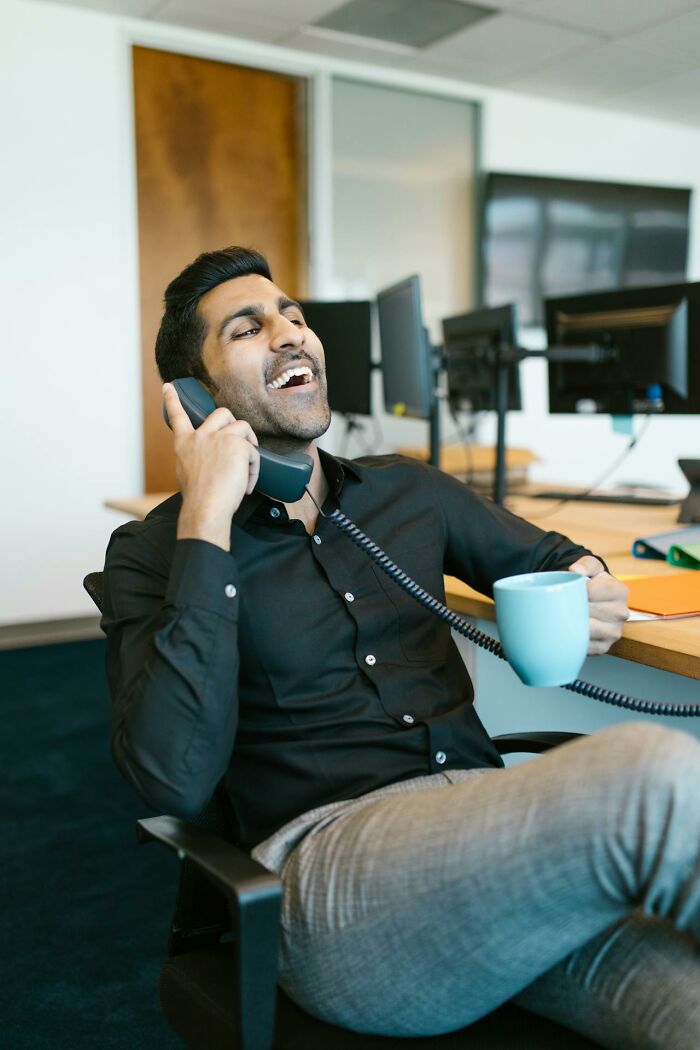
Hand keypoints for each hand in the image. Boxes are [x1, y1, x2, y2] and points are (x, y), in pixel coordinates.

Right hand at [163, 382, 259, 550]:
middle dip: (233, 422)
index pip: (177, 416)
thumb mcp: (187, 473)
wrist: (206, 507)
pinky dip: (254, 468)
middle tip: (240, 440)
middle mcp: (200, 436)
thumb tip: (210, 458)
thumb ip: (196, 458)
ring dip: (249, 444)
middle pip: (221, 413)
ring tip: (248, 465)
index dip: (172, 400)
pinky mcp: (238, 445)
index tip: (168, 387)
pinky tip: (248, 483)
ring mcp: (219, 438)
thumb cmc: (199, 498)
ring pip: (242, 427)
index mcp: (184, 443)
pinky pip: (253, 451)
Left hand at [567, 556, 628, 654]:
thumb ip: (585, 564)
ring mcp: (614, 632)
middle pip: (588, 611)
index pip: (591, 591)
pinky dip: (573, 640)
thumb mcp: (590, 566)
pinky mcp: (604, 647)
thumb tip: (576, 571)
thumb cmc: (591, 582)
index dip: (575, 590)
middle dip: (572, 607)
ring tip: (564, 616)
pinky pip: (585, 646)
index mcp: (620, 591)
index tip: (569, 589)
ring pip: (587, 630)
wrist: (593, 600)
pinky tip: (569, 631)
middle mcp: (622, 613)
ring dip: (572, 624)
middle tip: (563, 603)